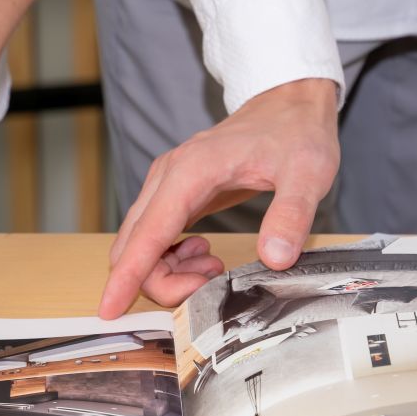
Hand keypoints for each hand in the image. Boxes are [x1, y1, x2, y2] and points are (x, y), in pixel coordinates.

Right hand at [98, 78, 339, 317]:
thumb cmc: (295, 135)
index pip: (148, 234)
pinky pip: (152, 238)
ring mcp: (166, 185)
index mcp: (191, 172)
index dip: (127, 276)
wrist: (289, 107)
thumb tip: (275, 259)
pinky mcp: (173, 194)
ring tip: (214, 268)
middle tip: (209, 286)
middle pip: (134, 246)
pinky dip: (170, 260)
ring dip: (167, 273)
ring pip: (139, 245)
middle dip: (161, 282)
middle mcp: (167, 178)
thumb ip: (291, 216)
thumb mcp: (308, 174)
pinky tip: (204, 254)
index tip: (108, 309)